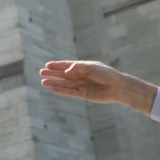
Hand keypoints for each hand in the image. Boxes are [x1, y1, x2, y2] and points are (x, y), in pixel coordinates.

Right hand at [39, 60, 156, 114]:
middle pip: (63, 75)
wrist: (118, 87)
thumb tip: (65, 71)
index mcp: (83, 67)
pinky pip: (70, 92)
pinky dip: (62, 91)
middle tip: (41, 73)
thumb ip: (78, 67)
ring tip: (43, 82)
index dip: (57, 65)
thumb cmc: (106, 74)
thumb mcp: (91, 67)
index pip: (67, 65)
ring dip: (54, 83)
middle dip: (53, 74)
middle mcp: (81, 76)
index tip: (47, 65)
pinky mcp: (84, 95)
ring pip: (65, 84)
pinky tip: (54, 89)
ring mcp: (82, 85)